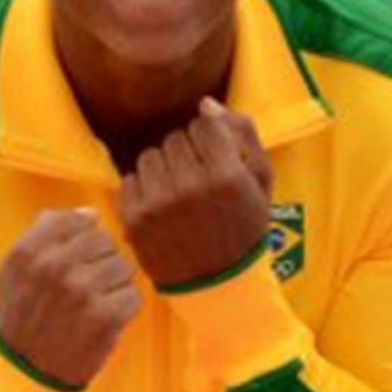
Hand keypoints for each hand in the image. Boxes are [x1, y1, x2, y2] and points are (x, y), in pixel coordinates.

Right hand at [0, 208, 139, 390]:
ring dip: (113, 287)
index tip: (75, 262)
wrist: (26, 369)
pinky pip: (132, 296)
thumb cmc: (24, 314)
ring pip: (123, 267)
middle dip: (100, 263)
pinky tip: (102, 321)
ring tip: (93, 305)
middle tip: (84, 290)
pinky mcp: (104, 316)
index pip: (80, 221)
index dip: (84, 241)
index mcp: (30, 250)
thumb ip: (47, 232)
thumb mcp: (16, 267)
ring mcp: (81, 291)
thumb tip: (90, 213)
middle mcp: (54, 266)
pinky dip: (123, 310)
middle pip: (105, 242)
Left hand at [118, 98, 272, 288]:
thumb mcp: (261, 182)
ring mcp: (159, 205)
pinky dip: (143, 190)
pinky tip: (160, 209)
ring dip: (163, 170)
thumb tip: (205, 105)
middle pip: (175, 138)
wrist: (218, 286)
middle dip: (187, 156)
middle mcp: (190, 187)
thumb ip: (242, 134)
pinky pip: (130, 180)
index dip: (210, 141)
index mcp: (226, 176)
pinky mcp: (135, 220)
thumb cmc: (243, 229)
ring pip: (150, 156)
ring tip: (177, 196)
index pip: (203, 124)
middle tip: (196, 185)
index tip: (215, 163)